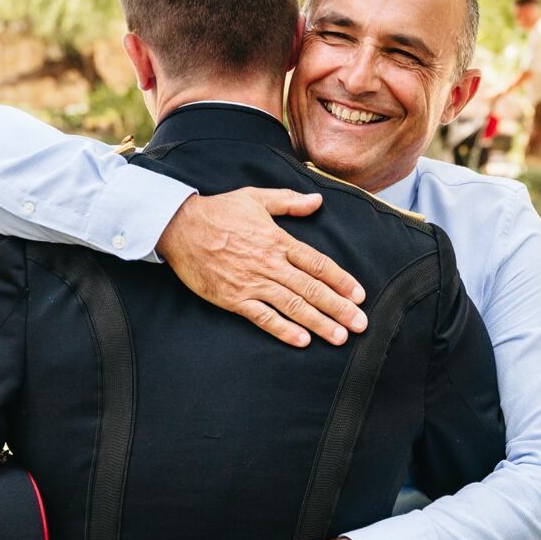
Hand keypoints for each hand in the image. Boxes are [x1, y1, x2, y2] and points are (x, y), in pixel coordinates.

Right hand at [154, 188, 367, 347]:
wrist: (179, 227)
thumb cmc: (219, 211)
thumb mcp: (256, 198)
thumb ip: (289, 202)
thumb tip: (317, 201)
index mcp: (278, 240)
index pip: (318, 263)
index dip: (341, 280)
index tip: (359, 295)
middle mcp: (270, 263)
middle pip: (312, 288)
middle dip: (339, 308)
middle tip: (361, 325)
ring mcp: (252, 282)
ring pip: (293, 305)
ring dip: (319, 323)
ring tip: (340, 337)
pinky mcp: (234, 298)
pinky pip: (263, 317)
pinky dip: (283, 329)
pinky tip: (302, 341)